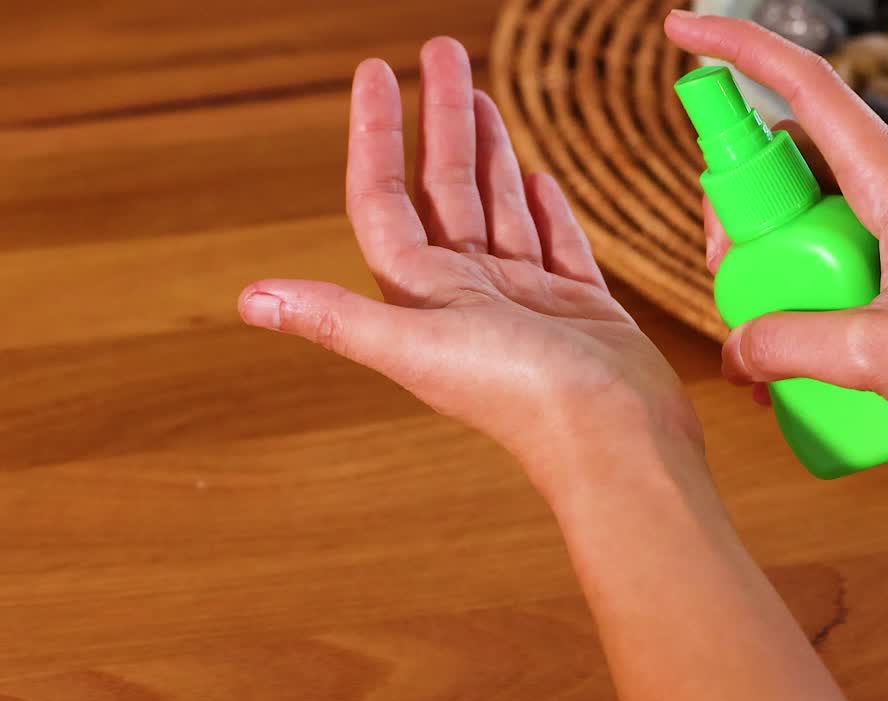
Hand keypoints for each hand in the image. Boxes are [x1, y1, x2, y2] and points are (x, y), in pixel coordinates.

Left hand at [238, 40, 699, 489]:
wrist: (615, 437)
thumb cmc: (520, 396)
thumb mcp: (417, 346)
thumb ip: (337, 317)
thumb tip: (247, 299)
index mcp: (424, 296)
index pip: (386, 199)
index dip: (376, 136)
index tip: (377, 73)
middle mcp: (468, 295)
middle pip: (445, 190)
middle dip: (441, 119)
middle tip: (443, 51)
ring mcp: (526, 300)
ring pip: (498, 207)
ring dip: (488, 151)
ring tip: (481, 95)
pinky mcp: (578, 307)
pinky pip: (555, 242)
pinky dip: (542, 208)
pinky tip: (535, 176)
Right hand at [667, 11, 887, 449]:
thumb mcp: (877, 355)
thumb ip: (790, 345)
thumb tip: (732, 350)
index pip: (803, 87)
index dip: (737, 50)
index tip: (681, 34)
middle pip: (790, 159)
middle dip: (739, 207)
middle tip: (726, 275)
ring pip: (809, 211)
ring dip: (772, 258)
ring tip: (762, 333)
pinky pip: (839, 251)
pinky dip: (806, 289)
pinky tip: (799, 355)